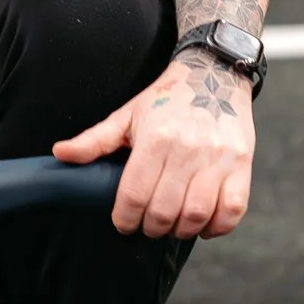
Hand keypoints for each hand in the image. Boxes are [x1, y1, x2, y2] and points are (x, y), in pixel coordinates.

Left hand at [55, 52, 256, 239]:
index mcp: (156, 139)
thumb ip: (94, 140)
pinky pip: (233, 209)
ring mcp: (218, 158)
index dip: (124, 218)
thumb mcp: (127, 115)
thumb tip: (60, 154)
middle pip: (164, 210)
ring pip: (197, 215)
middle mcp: (188, 149)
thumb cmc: (168, 99)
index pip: (134, 196)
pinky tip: (204, 224)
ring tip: (174, 224)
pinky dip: (218, 226)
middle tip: (149, 224)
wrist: (215, 74)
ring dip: (181, 229)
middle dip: (151, 227)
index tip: (124, 221)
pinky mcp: (242, 164)